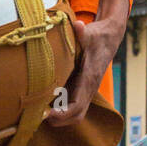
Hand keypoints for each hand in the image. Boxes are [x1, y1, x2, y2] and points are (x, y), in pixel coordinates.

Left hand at [48, 0, 127, 125]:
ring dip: (58, 118)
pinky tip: (43, 103)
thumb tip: (77, 25)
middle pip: (76, 116)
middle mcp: (89, 89)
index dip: (62, 113)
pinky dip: (60, 110)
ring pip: (75, 114)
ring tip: (37, 112)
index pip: (77, 105)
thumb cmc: (96, 36)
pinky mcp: (82, 89)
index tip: (46, 114)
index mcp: (89, 79)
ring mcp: (86, 91)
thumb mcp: (89, 33)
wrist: (109, 37)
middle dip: (58, 120)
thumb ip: (82, 32)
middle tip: (37, 116)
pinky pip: (73, 106)